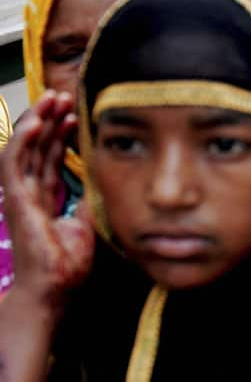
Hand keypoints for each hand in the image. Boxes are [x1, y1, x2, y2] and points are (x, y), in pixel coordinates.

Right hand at [0, 91, 92, 305]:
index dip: (59, 134)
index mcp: (44, 197)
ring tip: (52, 99)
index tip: (74, 114)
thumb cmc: (69, 262)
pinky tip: (37, 121)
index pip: (49, 157)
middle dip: (49, 119)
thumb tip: (104, 178)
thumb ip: (90, 198)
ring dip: (37, 120)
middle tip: (64, 96)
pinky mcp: (14, 198)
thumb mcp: (88, 221)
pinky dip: (24, 140)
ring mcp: (19, 193)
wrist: (56, 286)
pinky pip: (14, 162)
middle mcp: (29, 191)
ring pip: (24, 147)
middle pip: (36, 146)